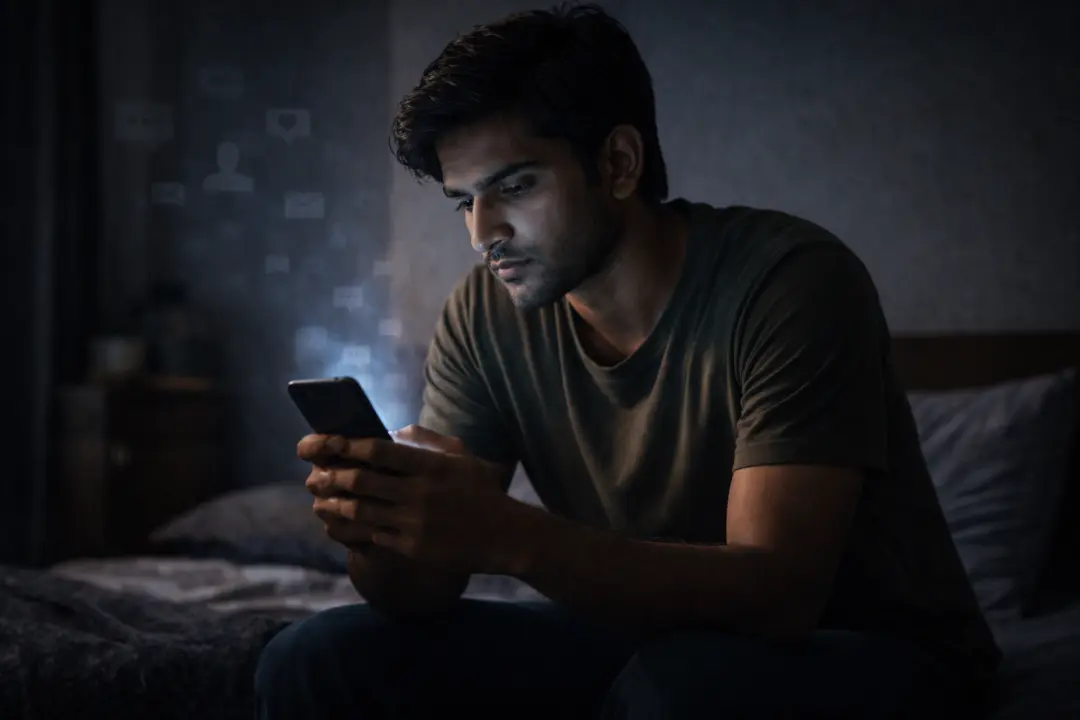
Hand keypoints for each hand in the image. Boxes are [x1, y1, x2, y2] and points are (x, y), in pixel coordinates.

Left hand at [298, 425, 527, 573]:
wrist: (503, 535)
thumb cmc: (479, 490)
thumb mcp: (461, 456)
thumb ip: (426, 440)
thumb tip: (390, 431)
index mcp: (431, 465)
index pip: (379, 450)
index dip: (348, 445)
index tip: (329, 442)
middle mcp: (420, 493)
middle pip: (362, 481)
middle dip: (332, 476)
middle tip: (317, 474)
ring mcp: (414, 523)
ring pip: (359, 512)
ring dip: (334, 505)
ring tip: (320, 501)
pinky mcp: (411, 547)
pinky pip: (371, 536)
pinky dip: (351, 530)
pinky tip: (338, 524)